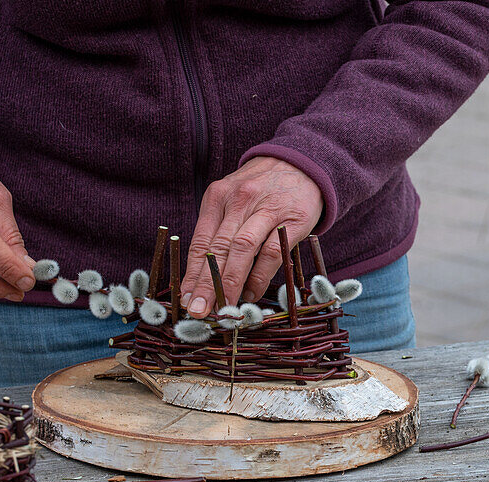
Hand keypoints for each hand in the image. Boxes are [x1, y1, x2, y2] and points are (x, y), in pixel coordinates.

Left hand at [181, 156, 322, 316]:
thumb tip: (204, 275)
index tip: (184, 299)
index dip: (191, 274)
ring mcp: (265, 209)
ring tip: (222, 309)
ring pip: (241, 250)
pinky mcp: (292, 219)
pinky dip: (260, 276)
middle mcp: (238, 200)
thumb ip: (220, 229)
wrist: (304, 163)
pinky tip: (251, 293)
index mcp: (217, 197)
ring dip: (230, 283)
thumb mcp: (234, 198)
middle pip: (217, 249)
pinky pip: (272, 252)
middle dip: (205, 284)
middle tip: (197, 311)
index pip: (200, 242)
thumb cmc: (264, 188)